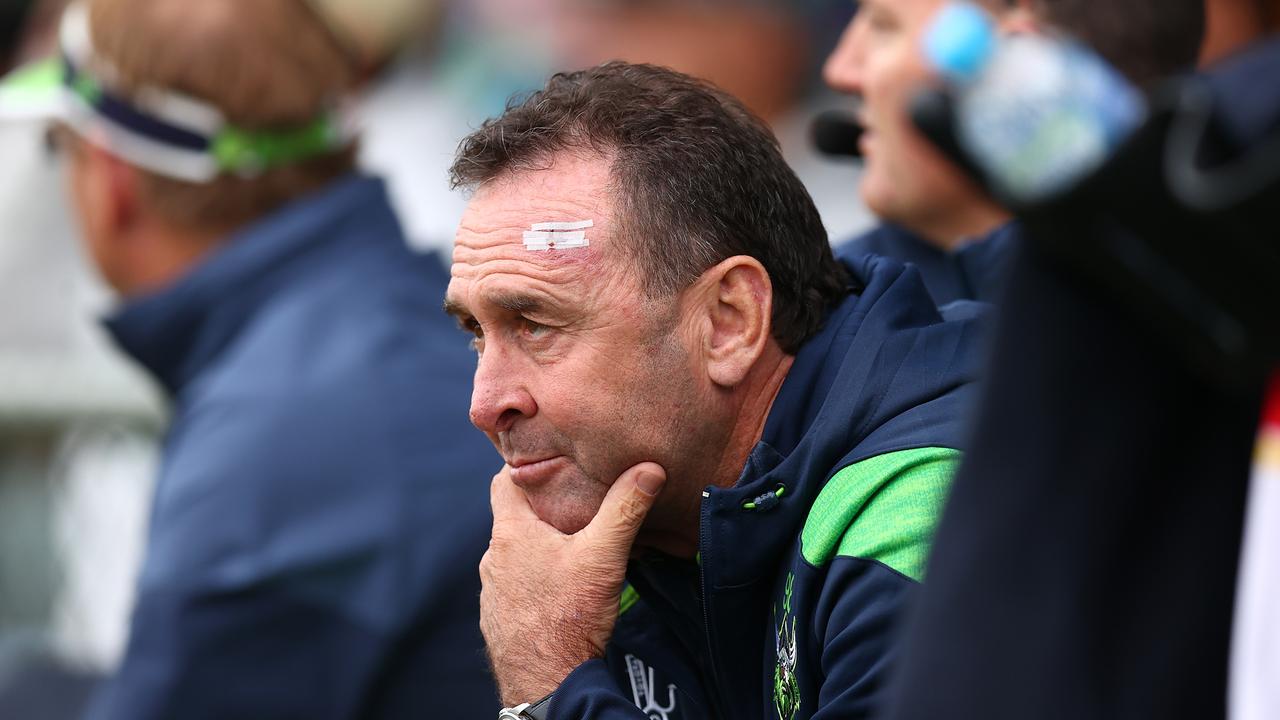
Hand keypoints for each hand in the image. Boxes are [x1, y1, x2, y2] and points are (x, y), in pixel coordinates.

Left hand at [480, 462, 666, 705]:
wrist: (546, 683)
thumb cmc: (569, 617)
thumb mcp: (604, 556)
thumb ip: (625, 509)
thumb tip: (648, 470)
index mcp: (511, 533)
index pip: (504, 481)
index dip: (526, 468)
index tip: (553, 466)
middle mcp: (493, 558)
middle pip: (514, 519)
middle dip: (542, 510)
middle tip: (575, 505)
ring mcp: (493, 591)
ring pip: (515, 554)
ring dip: (538, 548)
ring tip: (572, 548)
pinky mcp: (499, 618)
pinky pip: (516, 586)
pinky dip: (534, 580)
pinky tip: (561, 589)